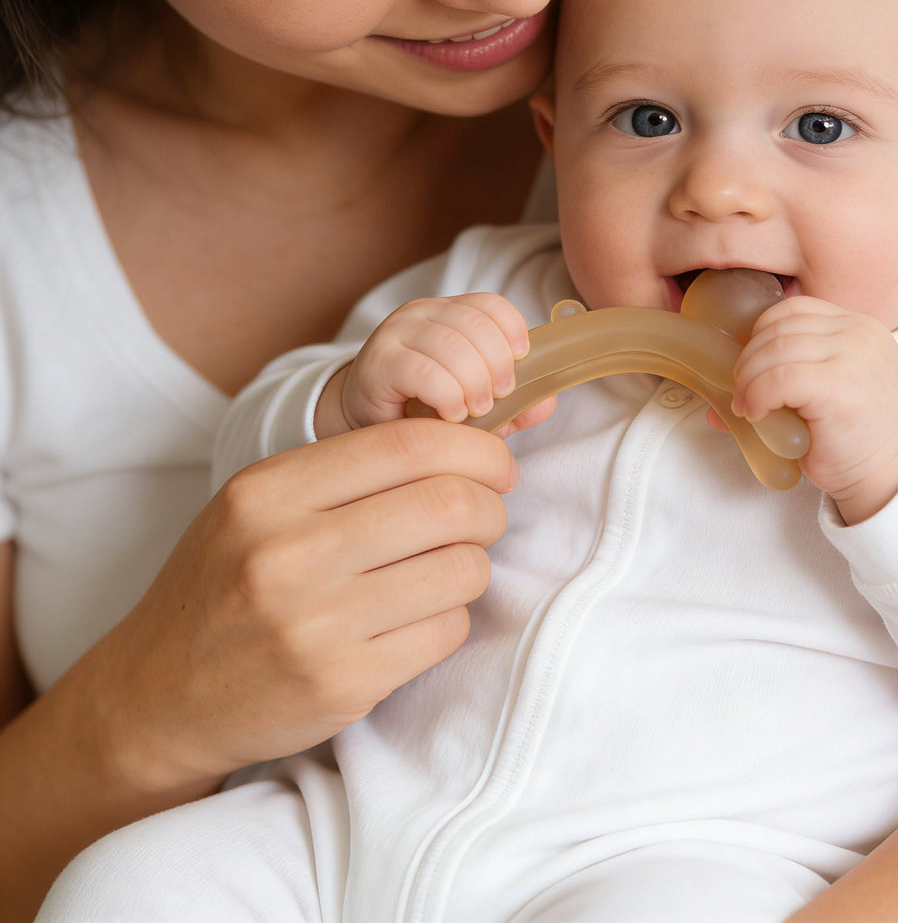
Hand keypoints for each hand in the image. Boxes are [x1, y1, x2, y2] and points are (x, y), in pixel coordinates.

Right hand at [84, 419, 517, 789]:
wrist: (159, 696)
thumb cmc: (225, 585)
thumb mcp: (258, 506)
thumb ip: (346, 471)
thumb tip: (463, 447)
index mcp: (269, 491)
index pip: (409, 444)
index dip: (476, 448)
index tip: (496, 464)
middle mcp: (288, 553)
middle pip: (450, 503)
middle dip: (490, 506)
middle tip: (485, 516)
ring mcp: (316, 625)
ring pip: (463, 569)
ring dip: (474, 565)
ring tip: (447, 568)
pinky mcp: (343, 684)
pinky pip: (447, 631)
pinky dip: (450, 618)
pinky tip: (418, 617)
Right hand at [316, 294, 552, 438]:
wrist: (364, 426)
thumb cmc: (424, 411)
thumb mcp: (478, 406)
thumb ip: (517, 404)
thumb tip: (546, 402)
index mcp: (449, 313)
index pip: (490, 304)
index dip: (512, 331)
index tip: (519, 365)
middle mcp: (421, 314)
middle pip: (476, 326)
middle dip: (498, 366)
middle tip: (497, 399)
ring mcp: (396, 334)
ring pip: (453, 347)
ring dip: (474, 384)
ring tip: (475, 410)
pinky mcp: (378, 362)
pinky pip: (425, 372)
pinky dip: (448, 396)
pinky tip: (450, 414)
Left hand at [731, 297, 897, 522]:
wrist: (895, 474)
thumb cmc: (857, 439)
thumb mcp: (823, 396)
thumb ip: (781, 382)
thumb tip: (715, 401)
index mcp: (857, 327)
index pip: (794, 310)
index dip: (760, 334)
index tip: (750, 367)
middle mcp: (858, 333)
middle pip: (779, 327)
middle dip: (748, 360)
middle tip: (741, 393)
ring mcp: (852, 355)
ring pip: (775, 349)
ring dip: (748, 380)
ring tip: (747, 407)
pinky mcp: (840, 385)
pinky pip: (779, 378)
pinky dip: (757, 395)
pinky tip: (756, 414)